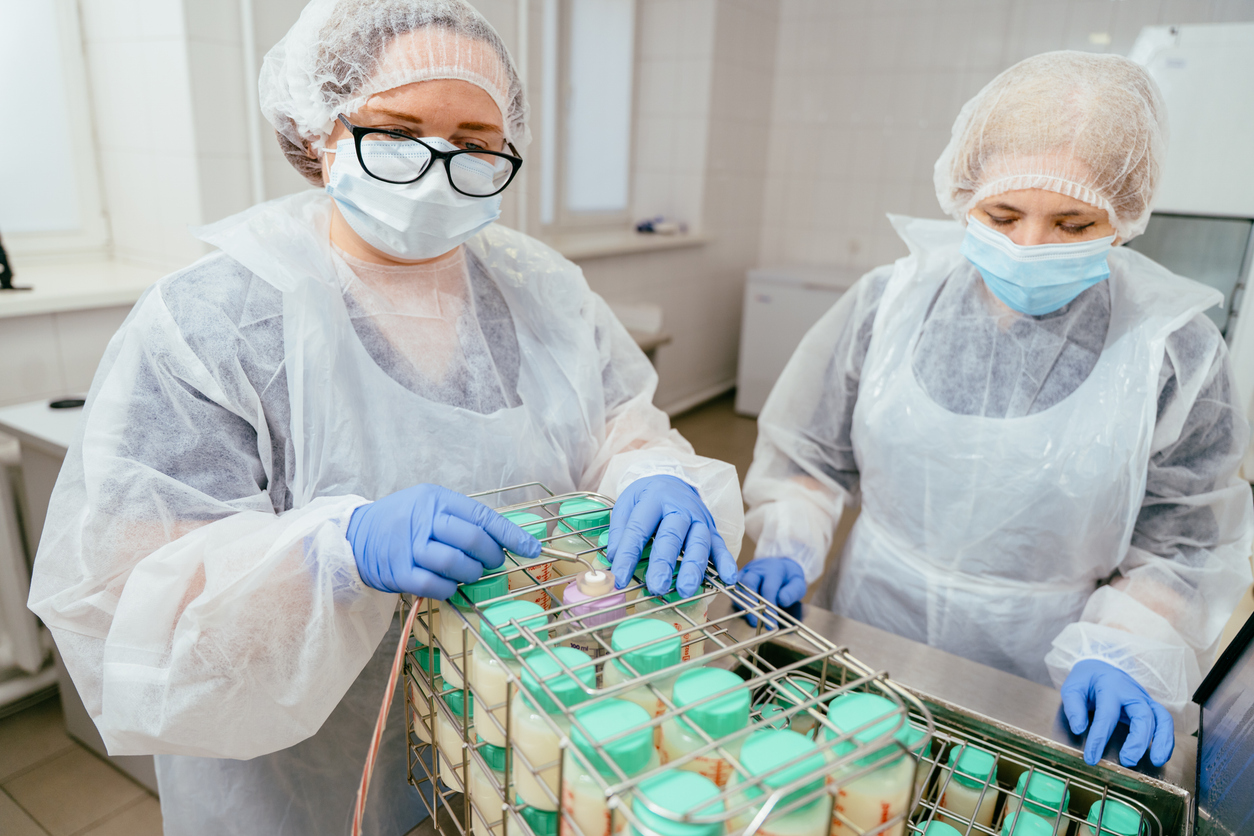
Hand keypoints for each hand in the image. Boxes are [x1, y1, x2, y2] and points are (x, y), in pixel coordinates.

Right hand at [346, 484, 540, 599]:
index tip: (532, 548)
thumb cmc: (400, 522)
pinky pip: (436, 585)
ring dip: (471, 574)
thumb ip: (461, 519)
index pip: (482, 516)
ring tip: (469, 574)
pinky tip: (450, 586)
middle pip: (472, 539)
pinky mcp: (399, 572)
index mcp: (436, 499)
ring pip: (456, 563)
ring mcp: (409, 546)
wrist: (355, 536)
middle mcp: (423, 518)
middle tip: (492, 563)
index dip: (511, 534)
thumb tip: (504, 540)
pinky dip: (450, 589)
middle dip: (491, 556)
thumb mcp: (428, 506)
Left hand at [605, 475, 737, 596]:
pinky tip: (729, 579)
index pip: (639, 529)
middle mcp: (679, 507)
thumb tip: (614, 561)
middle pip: (672, 536)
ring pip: (698, 543)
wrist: (673, 480)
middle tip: (657, 586)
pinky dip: (726, 562)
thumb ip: (620, 532)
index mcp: (654, 498)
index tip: (620, 579)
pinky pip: (721, 546)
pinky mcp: (712, 529)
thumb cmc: (647, 498)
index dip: (628, 556)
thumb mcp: (627, 504)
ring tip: (686, 590)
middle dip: (664, 563)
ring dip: (693, 567)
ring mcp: (699, 519)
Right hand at [735, 557, 806, 626]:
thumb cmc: (789, 578)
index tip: (772, 622)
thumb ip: (792, 592)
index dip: (769, 606)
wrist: (781, 566)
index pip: (769, 588)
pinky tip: (745, 612)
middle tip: (755, 622)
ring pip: (738, 586)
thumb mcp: (798, 583)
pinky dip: (738, 601)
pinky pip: (734, 589)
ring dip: (742, 604)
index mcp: (773, 568)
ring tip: (750, 620)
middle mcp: (757, 568)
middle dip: (750, 604)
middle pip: (748, 583)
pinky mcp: (739, 577)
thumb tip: (781, 600)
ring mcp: (746, 572)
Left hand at [1060, 659, 1173, 766]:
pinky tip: (1161, 755)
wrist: (1100, 666)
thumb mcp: (1072, 688)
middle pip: (1142, 716)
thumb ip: (1073, 708)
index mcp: (1109, 686)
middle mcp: (1131, 692)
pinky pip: (1165, 722)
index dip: (1099, 738)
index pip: (1107, 714)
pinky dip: (1167, 739)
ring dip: (1162, 741)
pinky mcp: (1151, 706)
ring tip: (1156, 761)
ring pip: (1162, 718)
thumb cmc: (1086, 681)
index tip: (1092, 758)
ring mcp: (1144, 699)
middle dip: (1137, 741)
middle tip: (1128, 761)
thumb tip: (1080, 729)